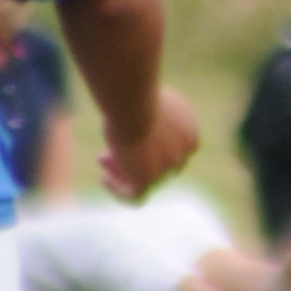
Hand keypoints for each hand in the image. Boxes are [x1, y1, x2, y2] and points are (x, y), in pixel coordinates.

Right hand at [99, 87, 200, 201]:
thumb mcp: (150, 97)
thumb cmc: (138, 94)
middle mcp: (182, 155)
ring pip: (144, 177)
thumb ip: (153, 110)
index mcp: (189, 135)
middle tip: (112, 147)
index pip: (173, 148)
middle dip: (136, 156)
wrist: (133, 104)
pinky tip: (104, 179)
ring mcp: (165, 170)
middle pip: (158, 163)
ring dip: (123, 168)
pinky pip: (135, 196)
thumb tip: (143, 115)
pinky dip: (119, 190)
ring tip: (101, 158)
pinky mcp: (147, 181)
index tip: (131, 134)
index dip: (151, 144)